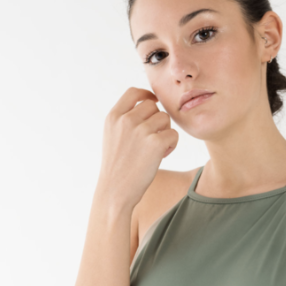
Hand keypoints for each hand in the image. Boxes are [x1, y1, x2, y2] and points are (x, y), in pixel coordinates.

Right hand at [97, 85, 178, 211]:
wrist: (115, 192)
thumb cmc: (117, 168)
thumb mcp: (112, 137)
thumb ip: (124, 120)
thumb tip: (147, 103)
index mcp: (113, 117)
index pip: (133, 92)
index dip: (147, 95)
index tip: (153, 102)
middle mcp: (126, 120)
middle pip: (153, 106)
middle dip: (157, 120)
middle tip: (153, 138)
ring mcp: (141, 131)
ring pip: (165, 118)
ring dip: (165, 132)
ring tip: (157, 149)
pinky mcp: (155, 143)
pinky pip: (173, 134)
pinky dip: (172, 144)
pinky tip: (162, 155)